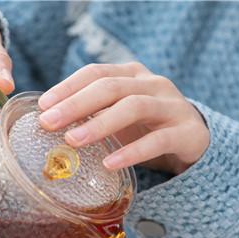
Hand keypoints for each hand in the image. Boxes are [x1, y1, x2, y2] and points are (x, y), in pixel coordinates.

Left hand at [37, 63, 208, 174]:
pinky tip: (110, 164)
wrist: (196, 141)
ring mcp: (171, 106)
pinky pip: (157, 141)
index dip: (68, 87)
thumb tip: (47, 123)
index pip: (96, 72)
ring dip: (100, 124)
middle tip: (49, 123)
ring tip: (73, 141)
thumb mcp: (118, 116)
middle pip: (111, 86)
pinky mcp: (186, 133)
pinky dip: (131, 152)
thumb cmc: (147, 127)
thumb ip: (91, 114)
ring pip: (133, 107)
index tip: (42, 106)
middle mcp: (152, 84)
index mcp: (132, 74)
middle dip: (76, 104)